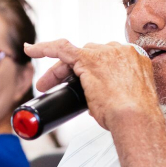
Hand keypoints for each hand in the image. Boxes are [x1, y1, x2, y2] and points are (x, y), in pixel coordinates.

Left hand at [24, 39, 160, 130]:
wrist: (136, 118)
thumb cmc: (133, 117)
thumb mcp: (125, 100)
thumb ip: (111, 93)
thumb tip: (94, 102)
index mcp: (133, 58)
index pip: (105, 57)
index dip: (88, 68)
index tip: (79, 79)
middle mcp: (120, 51)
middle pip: (88, 54)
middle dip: (70, 70)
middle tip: (55, 85)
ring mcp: (105, 53)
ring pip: (74, 55)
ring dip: (58, 70)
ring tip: (45, 84)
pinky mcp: (88, 59)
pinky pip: (61, 48)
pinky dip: (43, 48)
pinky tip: (30, 49)